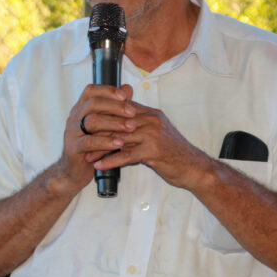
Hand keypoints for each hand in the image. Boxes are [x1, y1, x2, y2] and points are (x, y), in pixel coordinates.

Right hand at [58, 84, 136, 191]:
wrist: (74, 171)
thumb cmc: (92, 146)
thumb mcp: (104, 124)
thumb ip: (114, 108)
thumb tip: (128, 88)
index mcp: (80, 109)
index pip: (91, 91)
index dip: (108, 90)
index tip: (125, 96)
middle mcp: (74, 117)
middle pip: (93, 103)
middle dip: (115, 106)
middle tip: (133, 112)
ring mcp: (72, 132)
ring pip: (92, 121)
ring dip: (114, 123)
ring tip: (131, 127)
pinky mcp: (74, 148)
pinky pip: (90, 142)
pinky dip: (106, 142)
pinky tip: (119, 143)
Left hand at [93, 99, 208, 189]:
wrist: (194, 167)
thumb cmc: (174, 153)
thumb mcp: (157, 133)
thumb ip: (139, 126)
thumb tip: (119, 124)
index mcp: (151, 114)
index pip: (121, 109)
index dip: (103, 117)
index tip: (87, 125)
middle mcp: (151, 120)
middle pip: (117, 122)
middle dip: (98, 132)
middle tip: (82, 140)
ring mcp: (152, 135)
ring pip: (119, 138)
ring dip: (100, 148)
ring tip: (87, 155)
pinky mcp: (153, 151)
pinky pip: (126, 155)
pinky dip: (111, 161)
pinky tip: (100, 166)